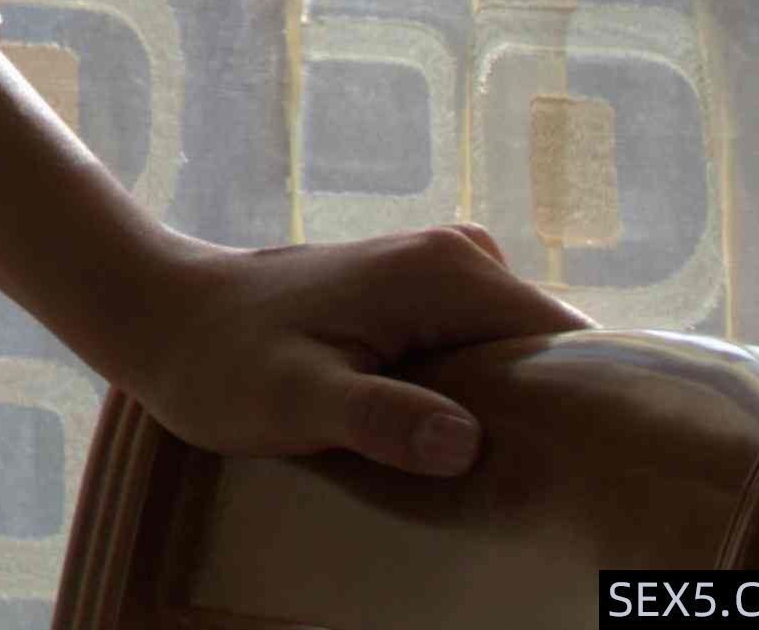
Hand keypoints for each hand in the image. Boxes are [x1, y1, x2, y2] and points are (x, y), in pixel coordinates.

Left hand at [101, 223, 597, 476]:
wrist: (161, 315)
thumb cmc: (220, 364)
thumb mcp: (294, 402)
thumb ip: (378, 418)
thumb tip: (464, 442)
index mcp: (451, 274)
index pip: (573, 348)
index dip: (596, 415)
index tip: (597, 482)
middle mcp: (461, 258)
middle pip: (555, 354)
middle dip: (563, 419)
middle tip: (556, 499)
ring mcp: (443, 274)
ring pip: (523, 359)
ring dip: (526, 414)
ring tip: (516, 483)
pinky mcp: (424, 298)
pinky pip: (488, 355)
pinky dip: (490, 401)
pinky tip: (471, 454)